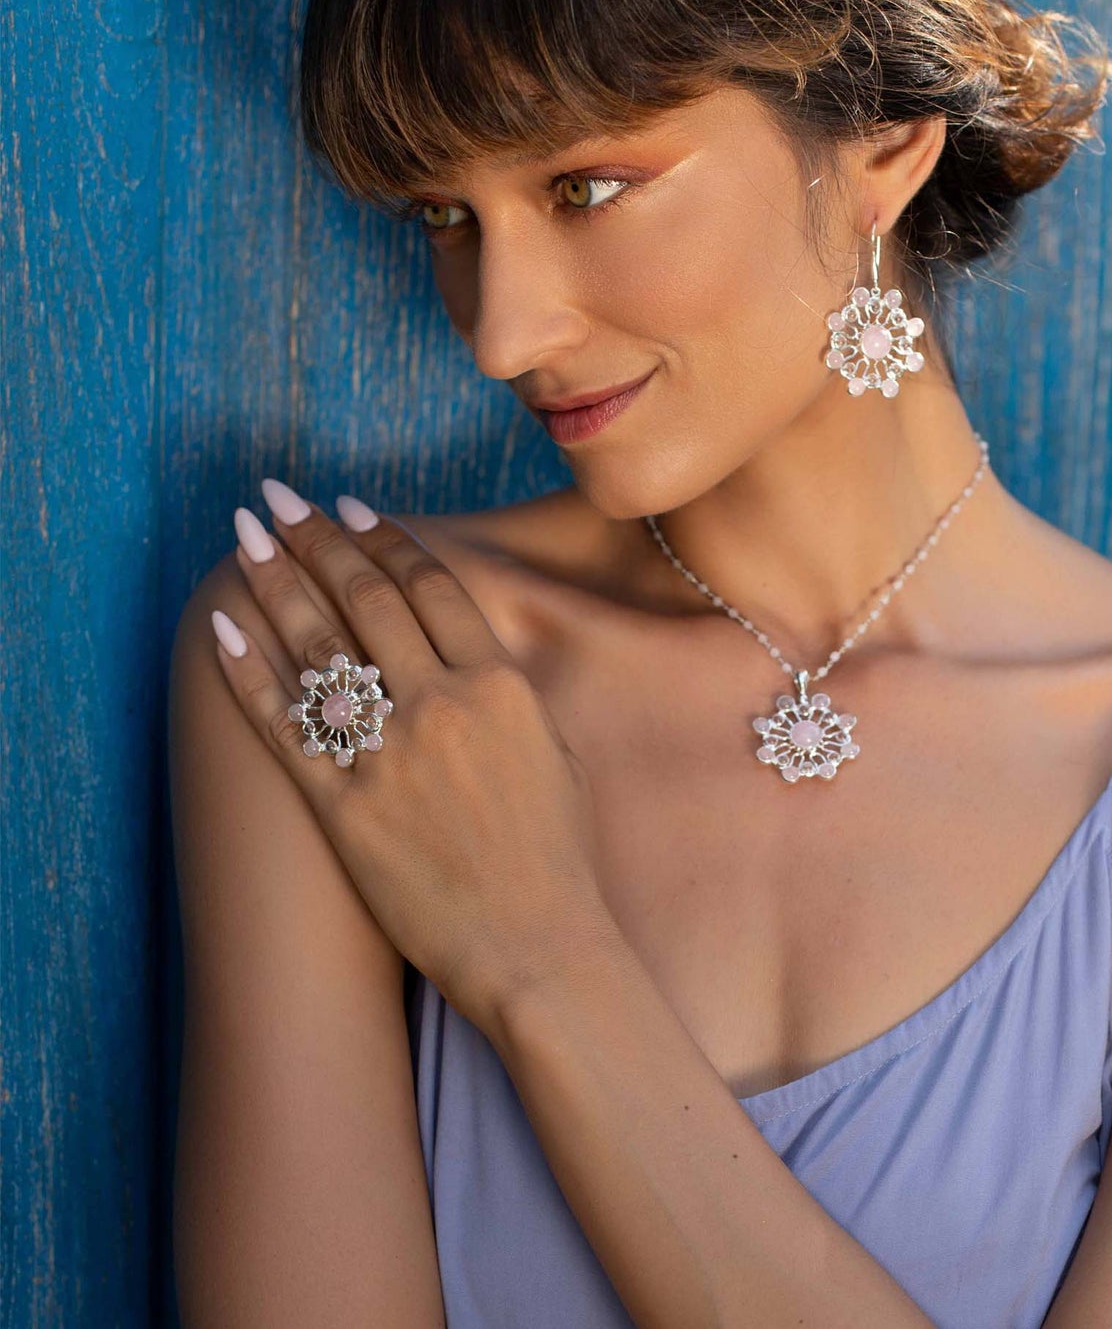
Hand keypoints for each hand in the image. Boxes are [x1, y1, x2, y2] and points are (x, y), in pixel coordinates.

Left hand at [208, 480, 610, 1026]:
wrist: (538, 946)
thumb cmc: (558, 855)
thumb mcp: (555, 751)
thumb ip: (509, 692)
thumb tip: (468, 650)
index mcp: (500, 686)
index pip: (429, 588)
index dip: (383, 540)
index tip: (349, 508)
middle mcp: (441, 705)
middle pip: (365, 599)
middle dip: (316, 540)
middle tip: (278, 499)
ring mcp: (388, 756)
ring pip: (317, 647)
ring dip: (275, 582)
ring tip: (243, 536)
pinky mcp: (343, 808)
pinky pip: (283, 727)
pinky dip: (247, 673)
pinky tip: (220, 628)